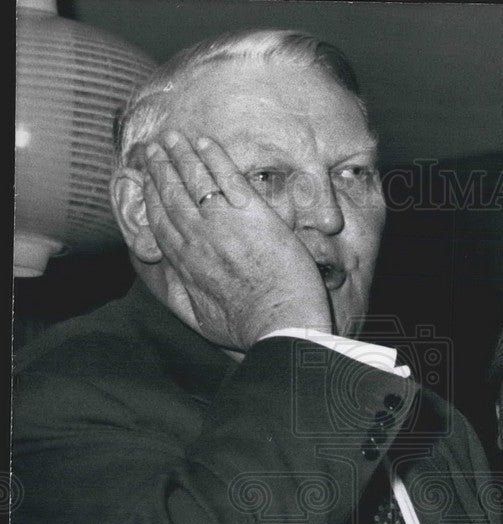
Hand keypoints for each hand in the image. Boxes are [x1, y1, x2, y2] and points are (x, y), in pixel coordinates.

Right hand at [141, 131, 331, 350]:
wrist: (280, 325)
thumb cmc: (246, 330)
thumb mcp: (200, 320)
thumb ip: (182, 295)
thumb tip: (170, 277)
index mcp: (184, 262)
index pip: (160, 220)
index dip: (151, 195)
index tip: (146, 179)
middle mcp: (197, 237)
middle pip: (172, 193)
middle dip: (160, 167)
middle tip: (153, 148)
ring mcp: (223, 222)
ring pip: (194, 179)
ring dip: (181, 154)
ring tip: (172, 137)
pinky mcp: (253, 213)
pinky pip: (226, 176)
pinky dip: (213, 156)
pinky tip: (204, 142)